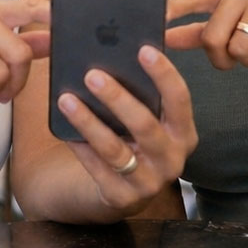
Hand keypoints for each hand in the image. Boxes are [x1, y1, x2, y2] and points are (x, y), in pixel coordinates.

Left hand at [56, 45, 196, 215]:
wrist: (125, 191)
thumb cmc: (135, 141)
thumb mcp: (148, 120)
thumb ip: (143, 94)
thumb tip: (116, 52)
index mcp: (184, 133)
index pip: (180, 99)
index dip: (164, 74)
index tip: (143, 49)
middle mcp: (172, 160)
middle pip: (145, 125)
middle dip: (118, 98)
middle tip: (92, 75)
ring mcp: (149, 183)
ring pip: (115, 149)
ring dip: (89, 122)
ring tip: (66, 99)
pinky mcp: (122, 198)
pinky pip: (96, 168)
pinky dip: (80, 147)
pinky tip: (64, 130)